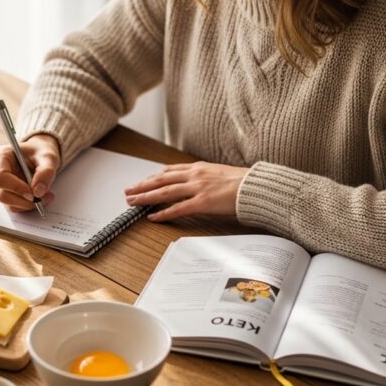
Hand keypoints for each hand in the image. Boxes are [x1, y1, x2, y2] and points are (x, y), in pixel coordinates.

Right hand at [0, 133, 60, 212]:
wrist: (40, 156)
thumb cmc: (41, 153)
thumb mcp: (48, 157)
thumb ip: (46, 172)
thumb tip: (38, 192)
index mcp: (1, 155)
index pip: (0, 177)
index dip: (16, 188)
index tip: (33, 193)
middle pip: (3, 194)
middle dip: (25, 200)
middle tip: (43, 197)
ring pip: (9, 203)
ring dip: (28, 204)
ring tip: (46, 196)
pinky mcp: (5, 193)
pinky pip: (14, 206)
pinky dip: (28, 205)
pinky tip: (40, 197)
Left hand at [124, 161, 248, 221]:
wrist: (256, 186)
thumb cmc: (244, 182)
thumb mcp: (221, 173)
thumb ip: (207, 176)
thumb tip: (201, 181)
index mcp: (199, 167)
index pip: (170, 170)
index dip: (154, 177)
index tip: (144, 181)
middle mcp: (195, 175)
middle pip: (161, 179)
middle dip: (143, 185)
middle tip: (128, 191)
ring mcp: (197, 188)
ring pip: (164, 192)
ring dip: (146, 197)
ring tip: (132, 202)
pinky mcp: (202, 202)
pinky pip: (178, 208)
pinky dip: (163, 213)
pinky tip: (152, 217)